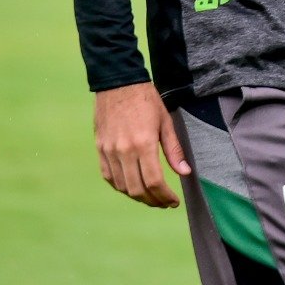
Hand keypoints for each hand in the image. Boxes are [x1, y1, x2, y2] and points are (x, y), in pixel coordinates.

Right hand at [93, 81, 191, 207]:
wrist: (117, 82)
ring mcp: (109, 151)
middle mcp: (124, 151)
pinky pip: (109, 176)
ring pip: (122, 186)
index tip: (173, 201)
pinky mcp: (100, 148)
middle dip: (153, 201)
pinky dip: (121, 186)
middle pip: (137, 189)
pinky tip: (132, 186)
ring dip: (138, 197)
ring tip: (151, 197)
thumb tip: (185, 172)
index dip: (165, 196)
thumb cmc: (146, 99)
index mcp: (143, 144)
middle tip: (164, 203)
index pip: (154, 182)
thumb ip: (174, 149)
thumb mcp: (165, 121)